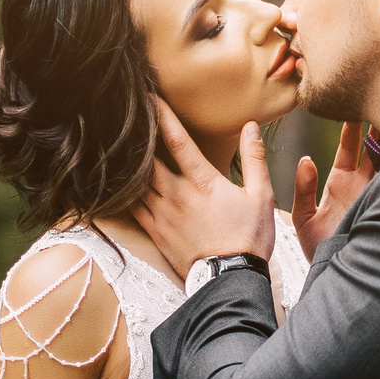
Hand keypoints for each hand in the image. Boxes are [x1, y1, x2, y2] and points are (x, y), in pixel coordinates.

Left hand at [133, 97, 273, 269]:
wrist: (230, 280)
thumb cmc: (249, 238)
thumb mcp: (261, 196)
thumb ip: (254, 159)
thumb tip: (251, 127)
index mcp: (203, 182)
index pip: (178, 141)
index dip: (162, 116)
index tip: (150, 98)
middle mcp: (177, 195)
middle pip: (148, 159)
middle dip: (137, 137)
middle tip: (126, 119)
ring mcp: (163, 215)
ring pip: (136, 182)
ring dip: (127, 164)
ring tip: (118, 147)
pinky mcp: (155, 233)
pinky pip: (132, 208)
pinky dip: (124, 193)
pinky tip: (119, 183)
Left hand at [293, 117, 375, 253]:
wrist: (337, 273)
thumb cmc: (318, 249)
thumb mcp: (303, 218)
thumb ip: (303, 189)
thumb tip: (306, 160)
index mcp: (341, 182)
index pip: (349, 147)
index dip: (351, 127)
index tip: (352, 104)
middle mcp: (361, 184)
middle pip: (374, 147)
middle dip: (378, 125)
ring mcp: (376, 193)